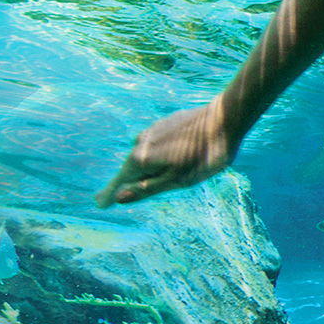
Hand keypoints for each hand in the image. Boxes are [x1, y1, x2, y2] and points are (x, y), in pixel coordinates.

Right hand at [99, 102, 239, 206]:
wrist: (224, 119)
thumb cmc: (203, 155)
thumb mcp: (178, 180)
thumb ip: (148, 188)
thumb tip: (120, 197)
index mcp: (141, 159)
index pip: (121, 181)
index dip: (110, 194)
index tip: (99, 203)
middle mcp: (141, 142)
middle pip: (129, 168)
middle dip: (121, 182)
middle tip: (107, 197)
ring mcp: (152, 130)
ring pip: (141, 154)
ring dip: (136, 168)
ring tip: (130, 181)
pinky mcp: (165, 123)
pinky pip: (151, 144)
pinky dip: (149, 154)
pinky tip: (154, 159)